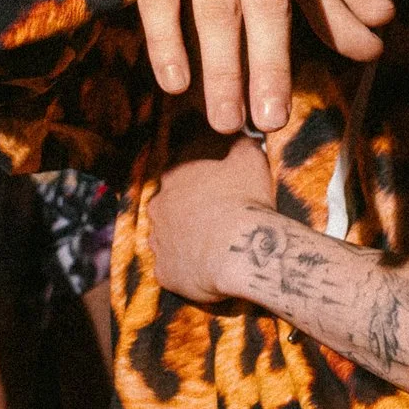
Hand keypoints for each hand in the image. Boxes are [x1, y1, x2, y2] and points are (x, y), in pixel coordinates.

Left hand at [148, 129, 276, 303]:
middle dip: (189, 212)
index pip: (181, 173)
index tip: (219, 189)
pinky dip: (187, 269)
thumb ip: (241, 145)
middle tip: (217, 219)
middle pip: (171, 207)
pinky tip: (207, 268)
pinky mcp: (164, 273)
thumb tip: (243, 135)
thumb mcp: (250, 161)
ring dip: (186, 240)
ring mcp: (158, 242)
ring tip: (214, 246)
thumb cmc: (244, 202)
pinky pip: (173, 269)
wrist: (239, 252)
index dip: (201, 181)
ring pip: (169, 238)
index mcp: (174, 177)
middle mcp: (158, 208)